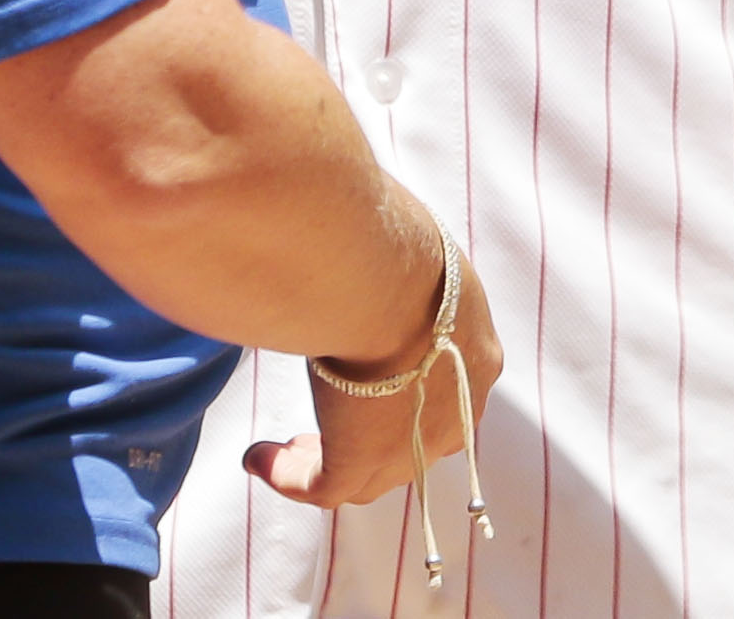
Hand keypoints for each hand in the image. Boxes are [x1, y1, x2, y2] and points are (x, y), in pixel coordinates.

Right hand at [242, 238, 503, 510]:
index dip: (405, 392)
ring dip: (324, 463)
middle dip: (368, 437)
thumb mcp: (416, 257)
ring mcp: (411, 446)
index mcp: (477, 356)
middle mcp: (457, 413)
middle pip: (411, 443)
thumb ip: (399, 272)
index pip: (445, 390)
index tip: (368, 380)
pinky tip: (257, 455)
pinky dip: (288, 477)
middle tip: (328, 425)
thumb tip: (367, 251)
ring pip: (367, 476)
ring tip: (287, 447)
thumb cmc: (398, 246)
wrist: (384, 280)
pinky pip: (322, 487)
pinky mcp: (361, 461)